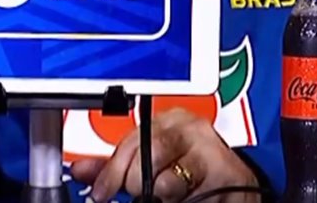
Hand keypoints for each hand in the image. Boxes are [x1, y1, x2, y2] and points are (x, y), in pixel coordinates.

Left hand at [71, 108, 258, 202]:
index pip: (135, 141)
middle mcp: (195, 130)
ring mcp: (214, 154)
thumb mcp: (153, 159)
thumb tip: (79, 170)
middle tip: (145, 195)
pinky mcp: (230, 179)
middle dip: (139, 186)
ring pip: (171, 185)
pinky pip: (194, 198)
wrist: (237, 183)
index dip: (113, 171)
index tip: (102, 193)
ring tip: (173, 196)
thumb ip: (117, 166)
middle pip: (150, 159)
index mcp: (172, 120)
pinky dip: (186, 202)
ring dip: (166, 198)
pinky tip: (190, 199)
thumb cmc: (191, 167)